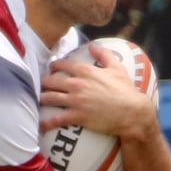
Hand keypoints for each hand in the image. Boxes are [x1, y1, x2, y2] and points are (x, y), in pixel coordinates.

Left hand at [40, 44, 156, 137]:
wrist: (132, 112)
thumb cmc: (126, 91)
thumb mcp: (118, 68)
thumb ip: (104, 54)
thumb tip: (93, 45)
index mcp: (86, 71)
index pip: (63, 64)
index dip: (55, 65)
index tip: (52, 67)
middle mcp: (77, 84)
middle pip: (52, 80)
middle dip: (45, 82)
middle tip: (43, 84)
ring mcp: (76, 101)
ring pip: (50, 97)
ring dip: (42, 98)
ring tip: (38, 100)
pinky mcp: (77, 116)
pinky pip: (56, 119)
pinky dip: (46, 122)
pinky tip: (40, 125)